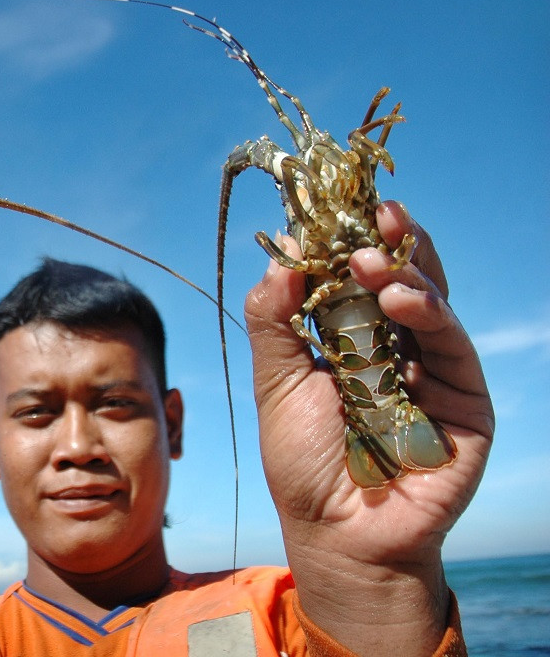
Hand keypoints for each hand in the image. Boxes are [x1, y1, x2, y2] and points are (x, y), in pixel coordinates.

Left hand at [245, 201, 492, 653]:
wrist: (338, 534)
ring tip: (372, 259)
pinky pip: (453, 346)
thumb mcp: (276, 383)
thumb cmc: (304, 462)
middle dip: (388, 245)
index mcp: (352, 342)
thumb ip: (275, 322)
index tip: (334, 208)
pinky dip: (430, 315)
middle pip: (401, 281)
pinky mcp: (466, 400)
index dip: (349, 243)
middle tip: (371, 214)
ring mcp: (435, 372)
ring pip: (431, 304)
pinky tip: (400, 298)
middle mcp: (397, 350)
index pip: (356, 280)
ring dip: (405, 273)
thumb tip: (280, 256)